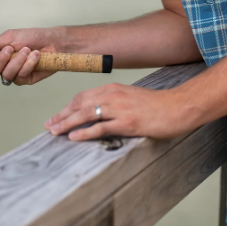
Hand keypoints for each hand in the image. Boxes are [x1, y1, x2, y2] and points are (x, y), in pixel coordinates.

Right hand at [0, 27, 64, 85]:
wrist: (52, 41)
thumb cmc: (32, 36)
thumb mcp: (10, 36)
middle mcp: (2, 66)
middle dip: (0, 61)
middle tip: (10, 50)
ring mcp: (14, 74)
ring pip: (6, 75)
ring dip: (18, 61)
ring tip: (28, 50)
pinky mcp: (25, 79)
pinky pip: (21, 76)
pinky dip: (28, 64)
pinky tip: (35, 56)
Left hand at [45, 83, 196, 141]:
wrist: (178, 107)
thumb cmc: (157, 106)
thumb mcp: (132, 98)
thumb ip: (115, 103)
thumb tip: (99, 114)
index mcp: (114, 88)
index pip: (83, 96)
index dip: (67, 107)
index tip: (56, 117)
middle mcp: (114, 95)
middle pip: (80, 103)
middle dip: (62, 115)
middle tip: (48, 126)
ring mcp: (121, 108)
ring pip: (86, 113)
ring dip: (67, 123)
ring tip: (54, 132)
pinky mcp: (128, 122)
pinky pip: (101, 127)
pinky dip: (85, 132)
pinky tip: (74, 137)